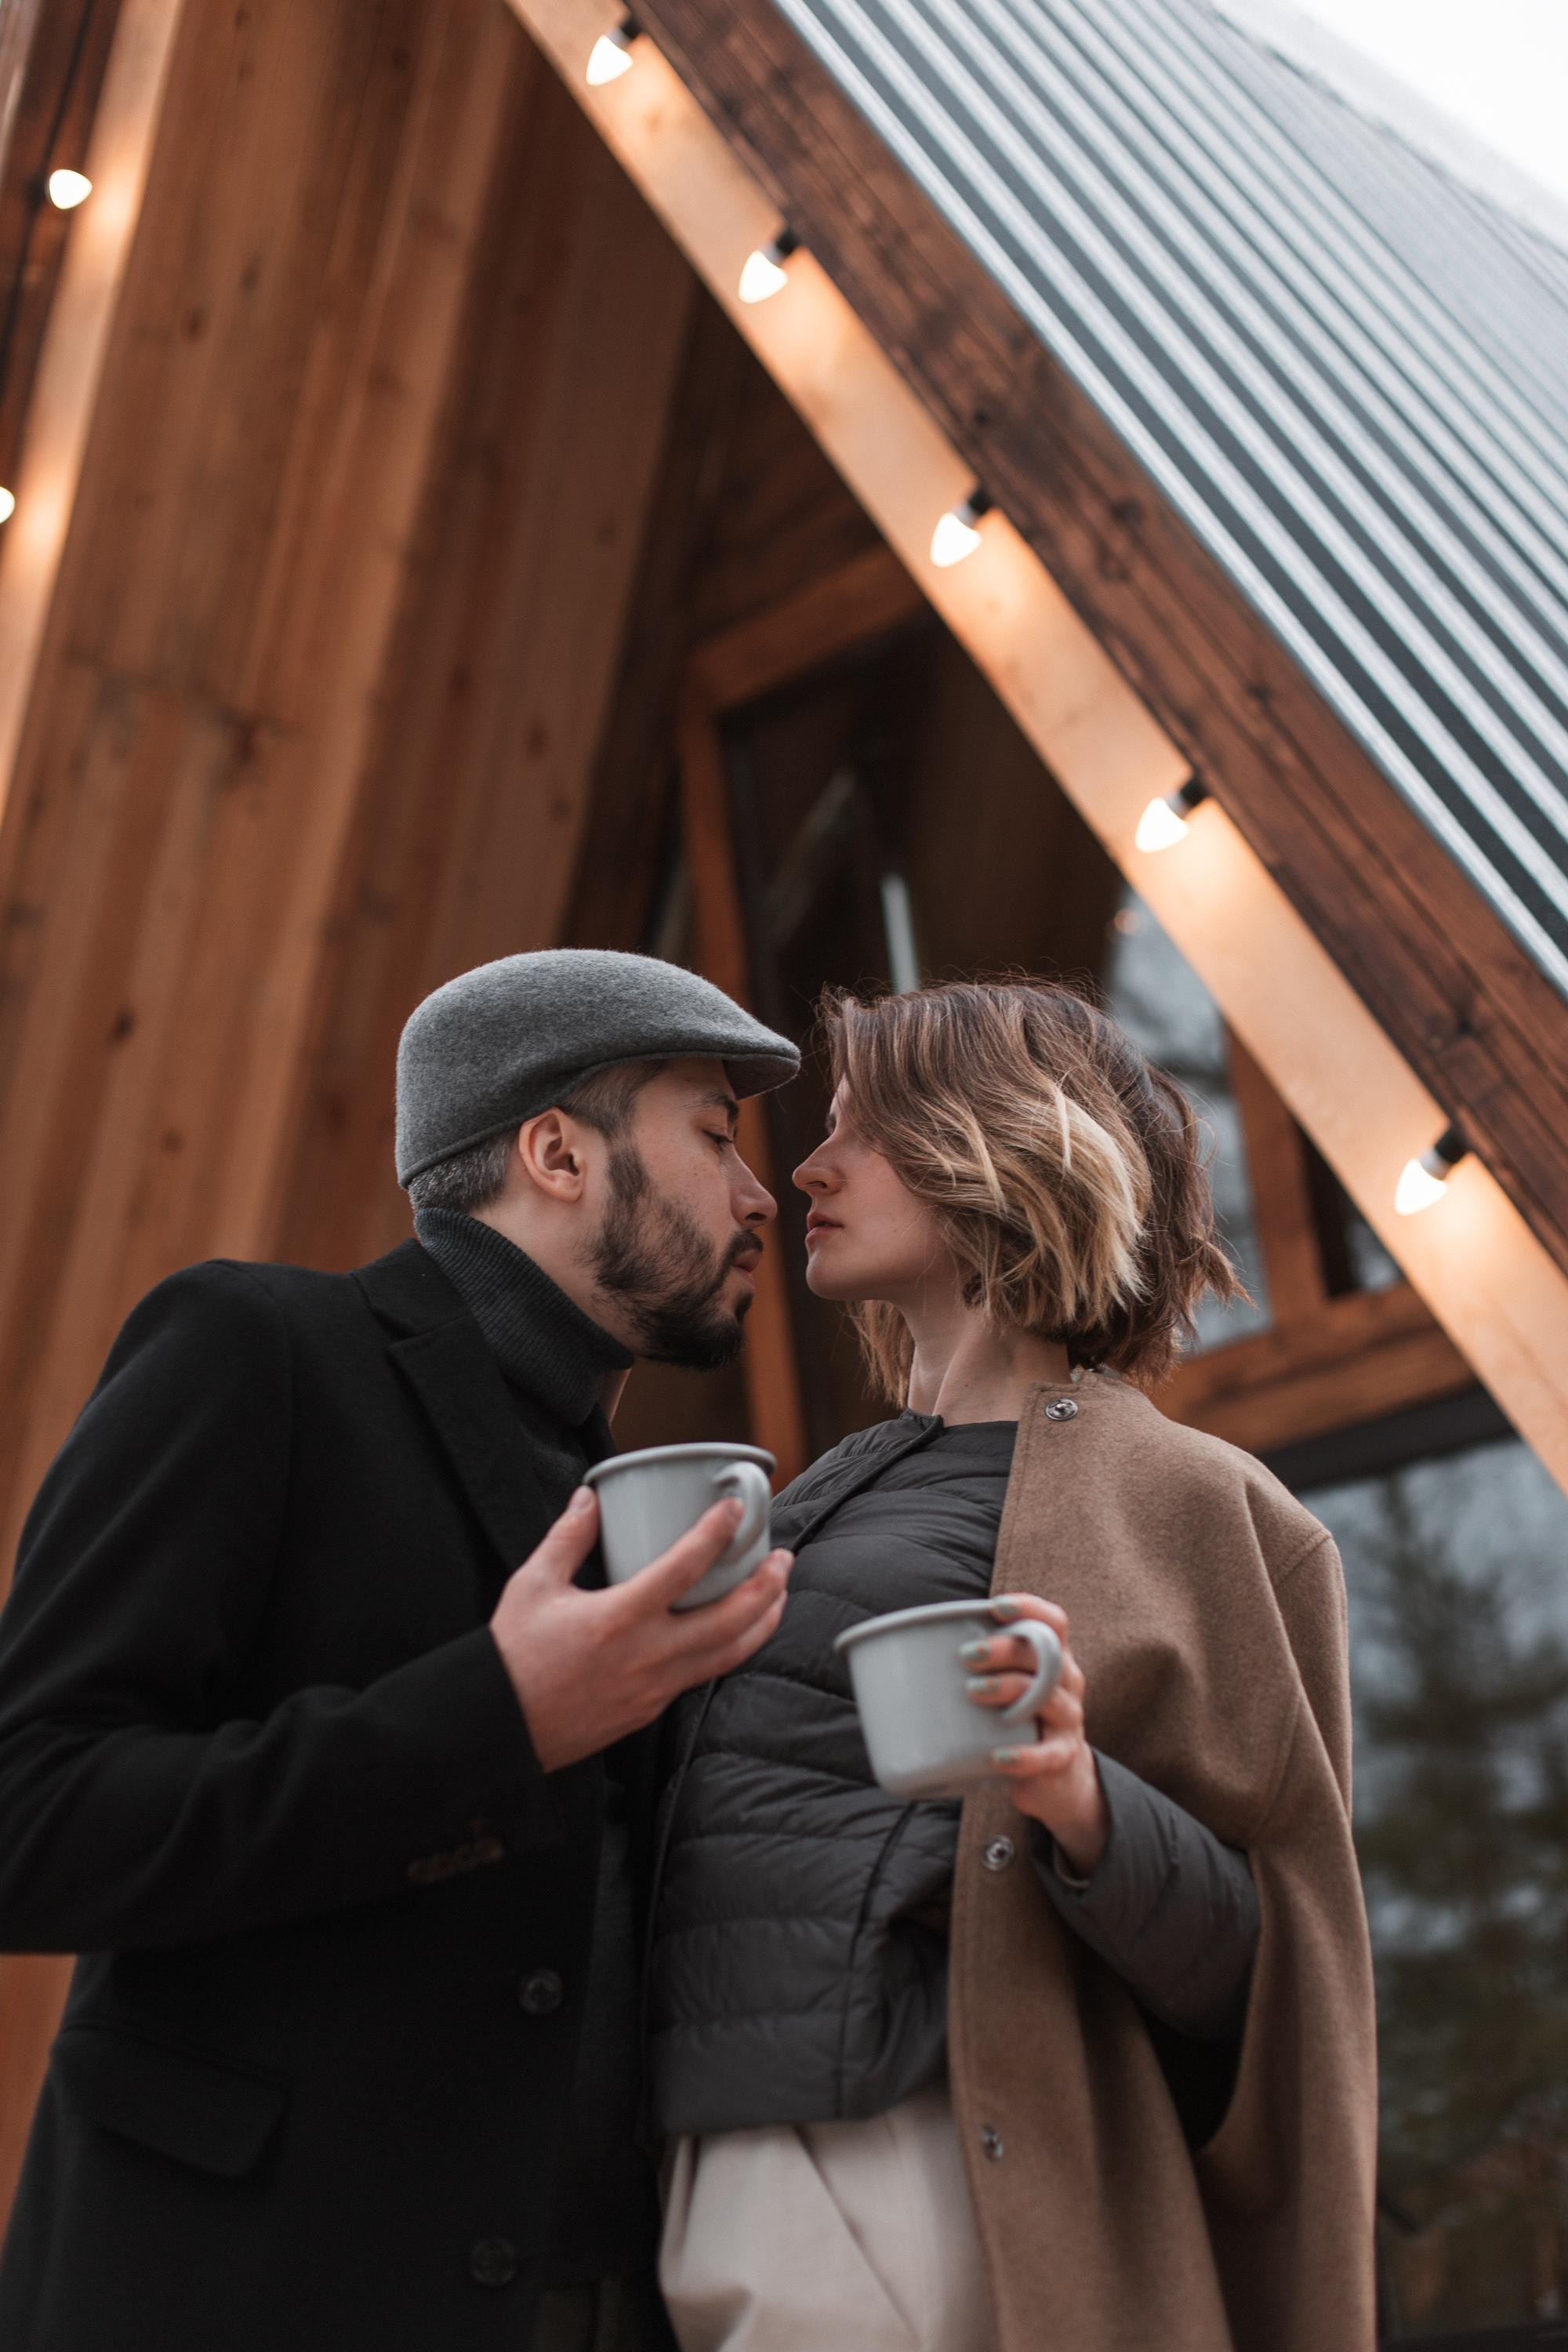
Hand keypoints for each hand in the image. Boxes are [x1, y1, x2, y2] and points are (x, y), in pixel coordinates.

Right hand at [490, 1487, 791, 1772]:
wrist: (501, 1726)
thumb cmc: (513, 1656)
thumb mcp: (532, 1585)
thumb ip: (566, 1538)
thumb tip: (589, 1499)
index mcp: (618, 1618)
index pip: (683, 1569)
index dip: (715, 1534)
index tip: (735, 1510)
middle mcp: (647, 1655)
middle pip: (730, 1619)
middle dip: (766, 1586)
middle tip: (781, 1558)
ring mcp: (654, 1687)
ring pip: (728, 1654)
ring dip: (762, 1622)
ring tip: (778, 1594)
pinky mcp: (651, 1709)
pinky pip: (702, 1675)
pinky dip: (731, 1650)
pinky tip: (736, 1632)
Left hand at [960, 1594, 1106, 1876]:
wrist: (1053, 1777)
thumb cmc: (1013, 1718)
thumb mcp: (1002, 1686)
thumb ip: (968, 1668)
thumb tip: (892, 1656)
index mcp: (1051, 1658)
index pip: (1053, 1621)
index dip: (1029, 1608)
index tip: (995, 1606)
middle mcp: (1065, 1682)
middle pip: (1044, 1655)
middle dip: (1004, 1649)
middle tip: (966, 1654)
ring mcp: (1067, 1719)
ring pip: (1047, 1697)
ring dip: (1008, 1689)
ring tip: (972, 1692)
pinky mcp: (1061, 1756)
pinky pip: (1046, 1755)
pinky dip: (1021, 1755)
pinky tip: (997, 1756)